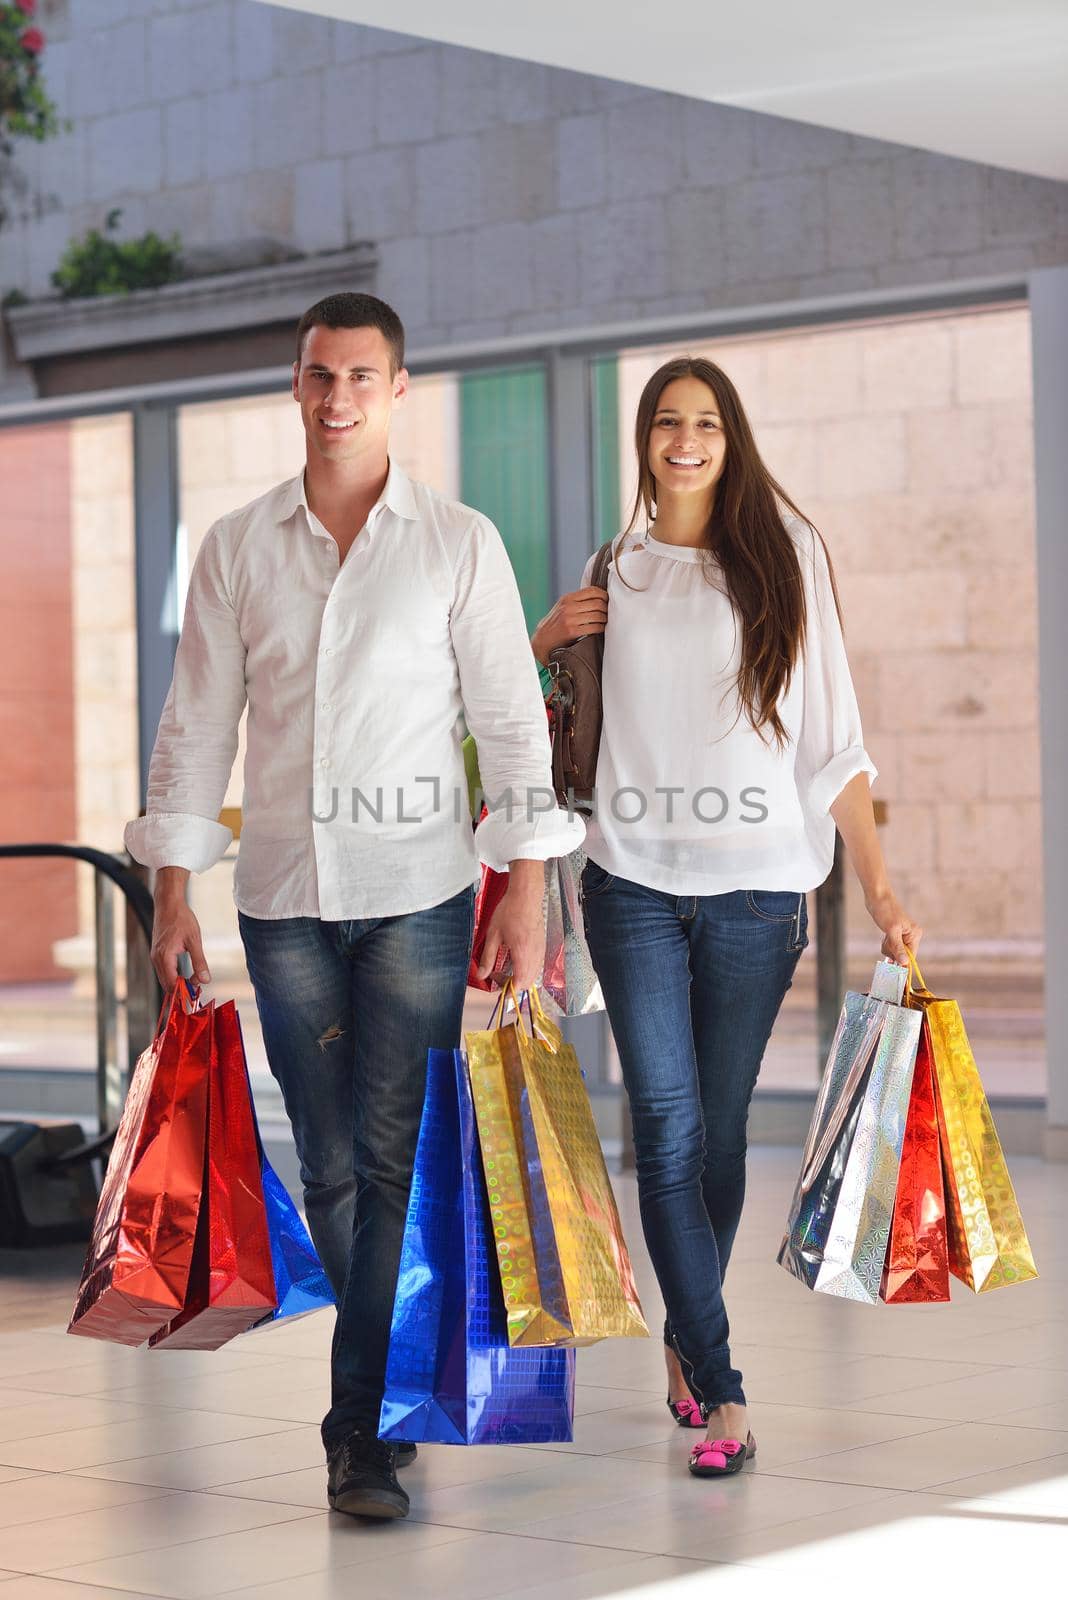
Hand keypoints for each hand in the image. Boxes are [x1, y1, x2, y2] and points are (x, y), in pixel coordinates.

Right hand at [151, 894, 210, 988]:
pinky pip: (163, 970)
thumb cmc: (181, 918)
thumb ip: (199, 962)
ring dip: (177, 981)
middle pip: (166, 984)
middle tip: (197, 985)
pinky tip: (185, 972)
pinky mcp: (157, 952)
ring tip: (193, 979)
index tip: (197, 989)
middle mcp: (156, 958)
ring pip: (164, 977)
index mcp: (164, 957)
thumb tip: (205, 980)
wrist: (168, 904)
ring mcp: (155, 955)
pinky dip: (173, 974)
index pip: (171, 983)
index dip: (184, 990)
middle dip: (181, 988)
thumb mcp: (194, 940)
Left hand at [476, 864, 545, 988]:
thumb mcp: (493, 934)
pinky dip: (526, 970)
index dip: (509, 992)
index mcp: (522, 954)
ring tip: (504, 970)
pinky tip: (515, 961)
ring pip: (533, 975)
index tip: (498, 991)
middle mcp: (535, 955)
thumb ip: (488, 957)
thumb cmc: (510, 911)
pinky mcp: (542, 945)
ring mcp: (540, 950)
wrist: (526, 896)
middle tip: (498, 978)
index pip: (519, 983)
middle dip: (513, 986)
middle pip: (528, 982)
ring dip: (520, 978)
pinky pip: (537, 965)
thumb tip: (482, 975)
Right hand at [531, 585, 607, 664]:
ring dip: (605, 619)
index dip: (604, 595)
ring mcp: (570, 619)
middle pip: (598, 603)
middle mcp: (568, 607)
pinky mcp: (572, 631)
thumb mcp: (563, 607)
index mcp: (567, 598)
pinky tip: (600, 629)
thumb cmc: (557, 624)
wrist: (543, 640)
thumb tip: (600, 597)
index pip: (592, 590)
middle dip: (606, 608)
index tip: (607, 601)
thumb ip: (577, 601)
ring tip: (605, 621)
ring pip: (598, 615)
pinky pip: (594, 627)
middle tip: (608, 613)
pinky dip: (601, 628)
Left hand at [865, 887, 922, 965]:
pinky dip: (886, 944)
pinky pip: (891, 947)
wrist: (877, 897)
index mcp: (915, 935)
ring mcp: (903, 936)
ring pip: (895, 952)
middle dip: (892, 951)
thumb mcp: (891, 931)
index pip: (911, 956)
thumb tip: (905, 963)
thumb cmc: (885, 910)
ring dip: (887, 947)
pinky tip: (884, 936)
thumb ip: (898, 948)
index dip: (902, 963)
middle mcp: (911, 936)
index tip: (894, 971)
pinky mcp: (895, 934)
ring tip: (885, 935)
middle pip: (902, 955)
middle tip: (887, 939)